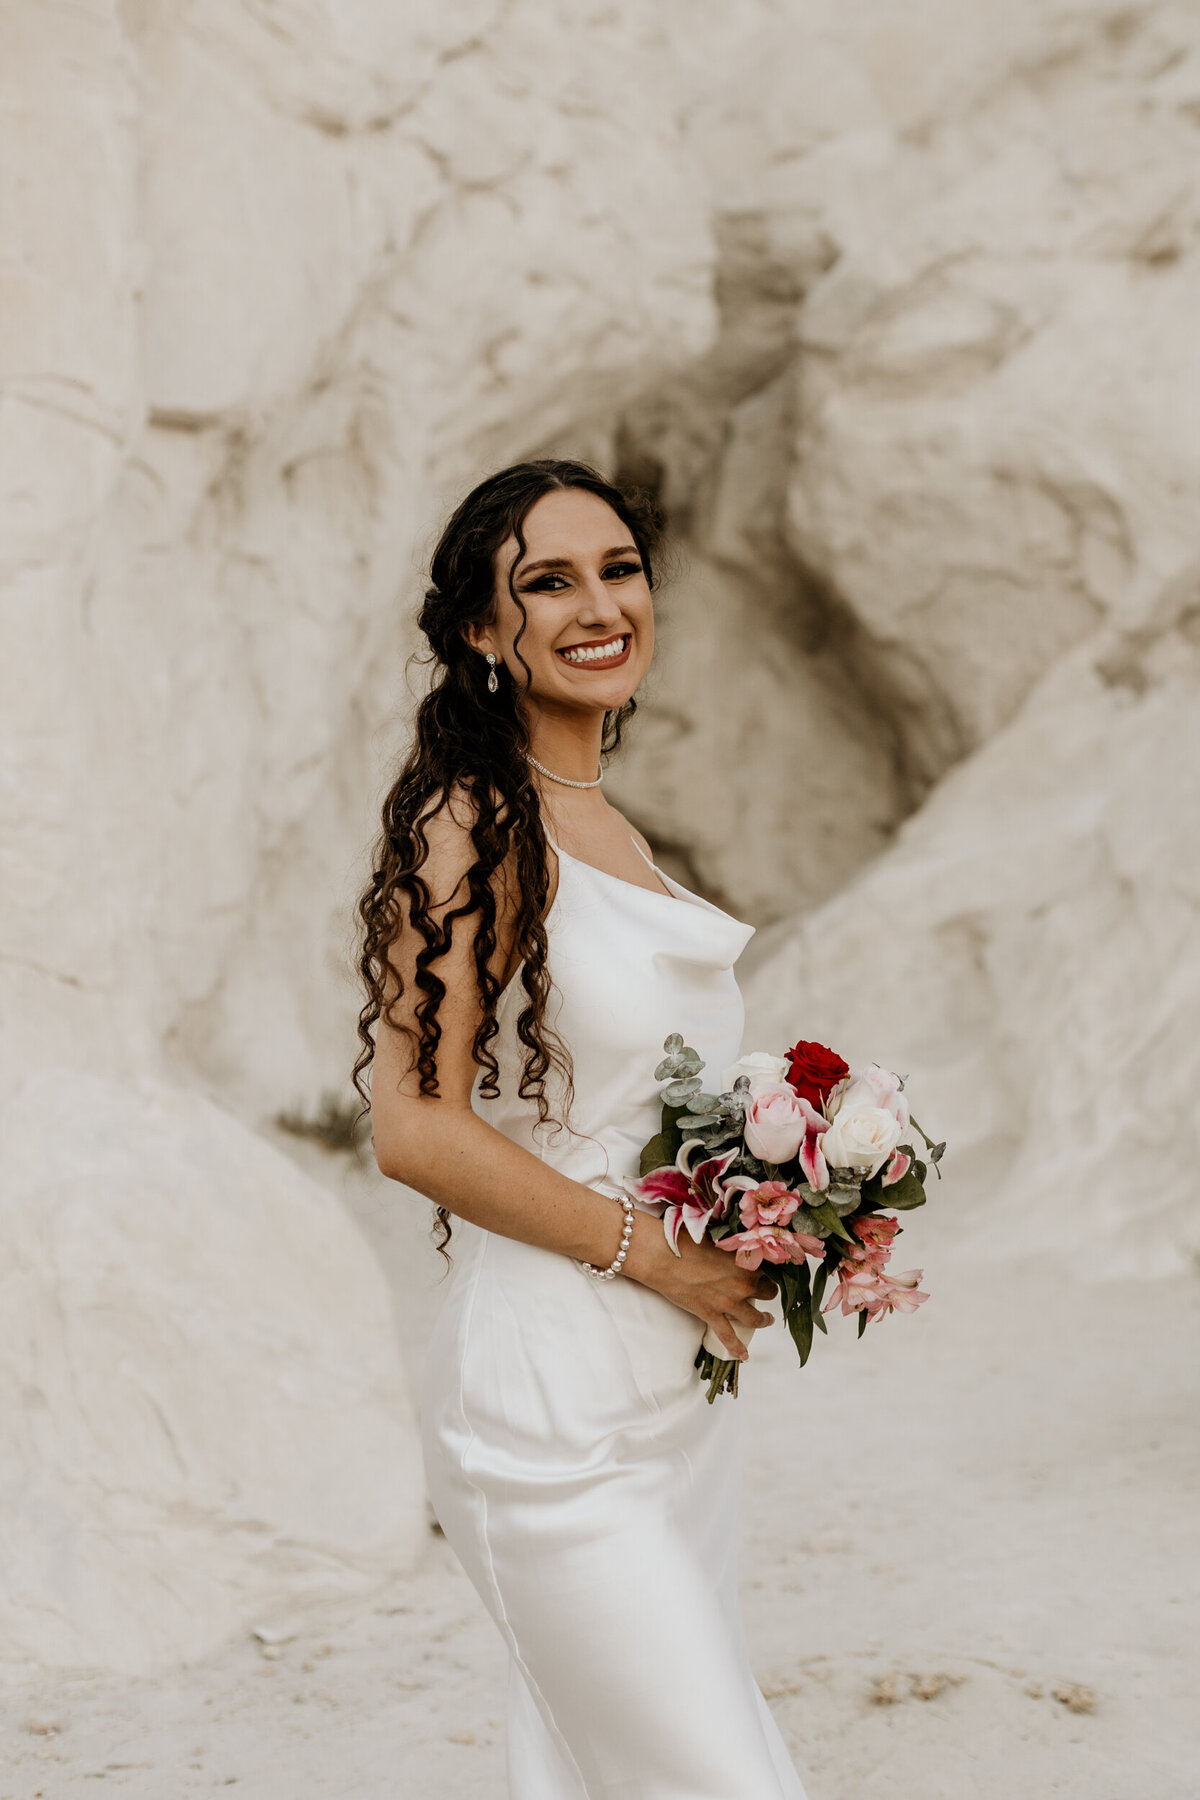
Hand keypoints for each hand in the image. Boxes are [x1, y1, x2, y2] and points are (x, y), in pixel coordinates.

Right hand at [622, 1212, 775, 1360]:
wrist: (662, 1255)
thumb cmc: (685, 1239)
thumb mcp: (716, 1234)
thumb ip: (732, 1240)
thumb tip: (737, 1239)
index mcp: (746, 1260)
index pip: (771, 1267)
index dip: (771, 1267)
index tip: (771, 1268)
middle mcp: (742, 1283)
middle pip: (768, 1292)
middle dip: (768, 1291)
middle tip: (766, 1290)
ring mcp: (728, 1302)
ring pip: (755, 1317)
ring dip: (763, 1320)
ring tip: (766, 1319)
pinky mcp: (711, 1315)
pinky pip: (728, 1336)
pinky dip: (737, 1348)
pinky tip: (743, 1355)